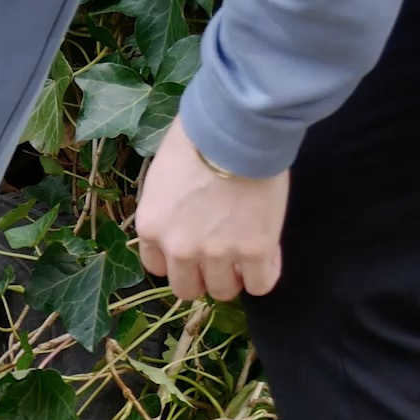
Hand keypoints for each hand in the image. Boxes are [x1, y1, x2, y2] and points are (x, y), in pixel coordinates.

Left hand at [136, 115, 289, 301]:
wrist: (236, 129)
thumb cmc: (199, 137)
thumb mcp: (164, 174)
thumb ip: (168, 206)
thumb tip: (182, 209)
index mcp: (152, 227)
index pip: (156, 267)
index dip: (176, 260)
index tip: (191, 250)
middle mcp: (179, 248)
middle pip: (187, 288)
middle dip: (202, 276)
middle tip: (219, 257)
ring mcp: (217, 253)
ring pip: (223, 290)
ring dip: (233, 277)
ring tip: (245, 256)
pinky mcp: (254, 251)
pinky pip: (261, 284)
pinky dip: (264, 274)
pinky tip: (267, 256)